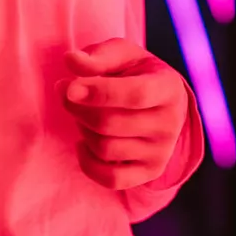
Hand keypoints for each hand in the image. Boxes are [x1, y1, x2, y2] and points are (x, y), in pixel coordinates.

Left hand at [60, 39, 190, 190]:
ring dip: (83, 130)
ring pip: (106, 148)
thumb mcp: (123, 56)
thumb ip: (98, 56)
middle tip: (65, 93)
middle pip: (111, 124)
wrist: (163, 104)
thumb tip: (71, 60)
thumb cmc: (137, 74)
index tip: (68, 87)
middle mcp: (170, 123)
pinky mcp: (150, 172)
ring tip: (81, 114)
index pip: (135, 95)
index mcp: (168, 88)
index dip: (99, 92)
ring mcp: (162, 152)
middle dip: (78, 109)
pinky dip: (88, 163)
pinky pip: (111, 179)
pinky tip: (83, 143)